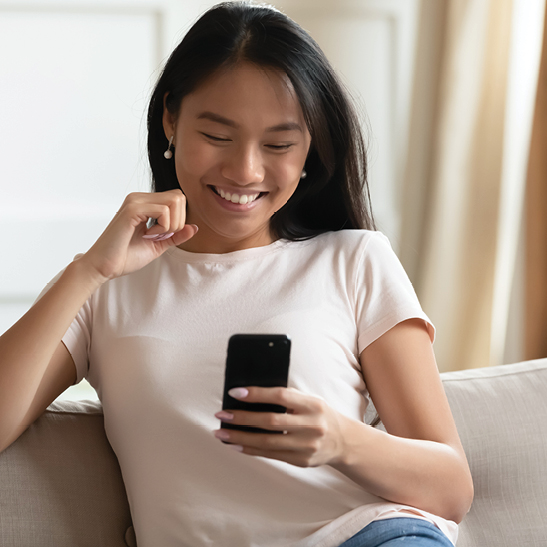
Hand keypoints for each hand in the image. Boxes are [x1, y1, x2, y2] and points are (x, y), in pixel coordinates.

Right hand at [78, 190, 197, 282]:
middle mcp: (140, 197)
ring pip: (174, 201)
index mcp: (145, 203)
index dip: (179, 219)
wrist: (103, 267)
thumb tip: (195, 227)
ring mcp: (135, 201)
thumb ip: (176, 235)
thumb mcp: (158, 245)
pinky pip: (164, 211)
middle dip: (178, 221)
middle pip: (179, 197)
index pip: (177, 199)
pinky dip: (163, 227)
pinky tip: (147, 236)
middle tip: (160, 236)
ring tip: (152, 236)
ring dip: (171, 224)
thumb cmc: (125, 256)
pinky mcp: (132, 209)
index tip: (163, 235)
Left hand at [213, 387, 347, 467]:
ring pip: (266, 442)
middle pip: (270, 421)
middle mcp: (311, 425)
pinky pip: (270, 455)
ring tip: (221, 433)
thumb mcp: (310, 400)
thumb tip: (250, 396)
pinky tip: (235, 444)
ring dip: (240, 437)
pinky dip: (250, 449)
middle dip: (242, 418)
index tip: (235, 392)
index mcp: (312, 404)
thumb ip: (287, 397)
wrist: (343, 441)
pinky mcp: (301, 461)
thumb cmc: (319, 414)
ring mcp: (306, 446)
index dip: (257, 394)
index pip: (280, 396)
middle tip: (221, 414)